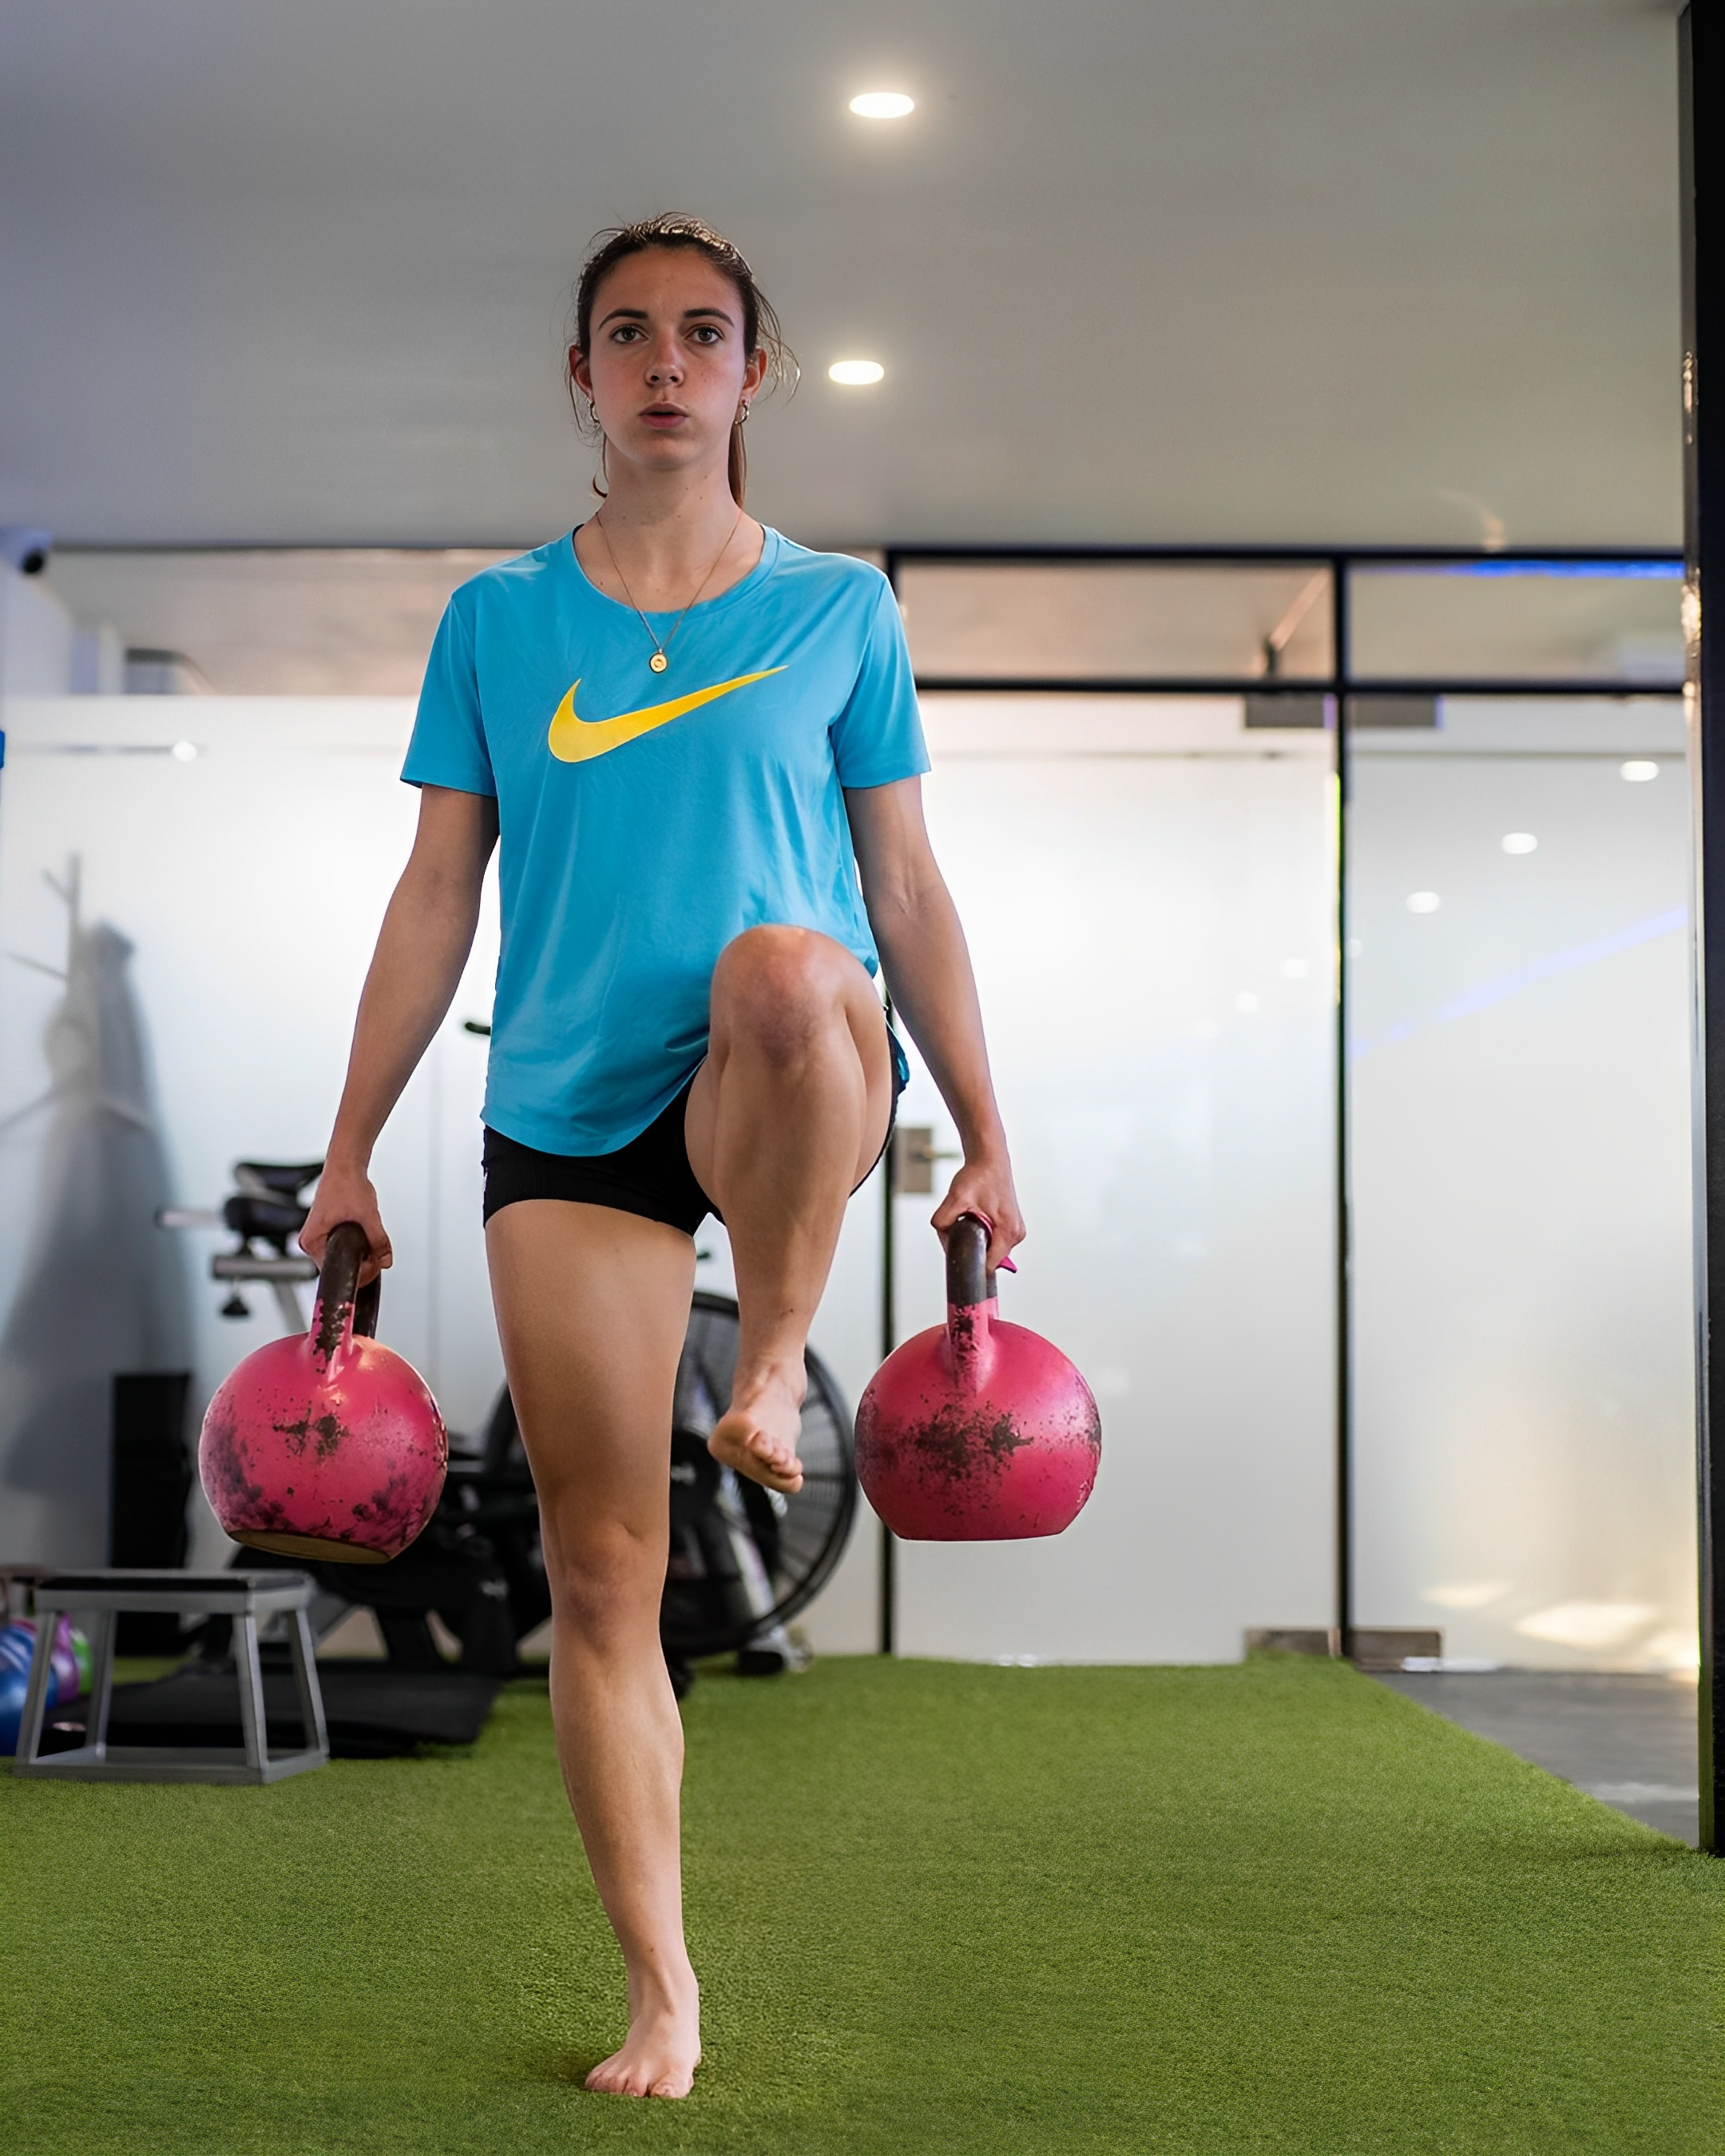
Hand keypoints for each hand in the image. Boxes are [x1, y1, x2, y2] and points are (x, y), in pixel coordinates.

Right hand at [298, 1159, 391, 1284]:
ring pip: (343, 1257)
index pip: (336, 1270)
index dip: (359, 1269)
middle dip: (361, 1260)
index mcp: (312, 1241)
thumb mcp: (368, 1216)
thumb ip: (379, 1241)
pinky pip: (342, 1248)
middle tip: (375, 1246)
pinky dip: (356, 1243)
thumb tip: (386, 1260)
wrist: (345, 1165)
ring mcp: (317, 1237)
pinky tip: (361, 1229)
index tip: (374, 1261)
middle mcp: (310, 1242)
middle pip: (340, 1265)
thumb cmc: (347, 1184)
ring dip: (359, 1251)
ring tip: (365, 1230)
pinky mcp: (325, 1232)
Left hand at [931, 1154, 1024, 1274]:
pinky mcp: (1011, 1226)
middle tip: (961, 1227)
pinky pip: (994, 1240)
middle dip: (972, 1248)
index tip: (959, 1256)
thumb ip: (942, 1222)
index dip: (971, 1263)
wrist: (990, 1159)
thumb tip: (943, 1240)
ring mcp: (1016, 1231)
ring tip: (971, 1218)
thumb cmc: (979, 1175)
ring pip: (991, 1249)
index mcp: (1008, 1231)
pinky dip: (983, 1234)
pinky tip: (977, 1217)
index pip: (990, 1265)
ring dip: (977, 1240)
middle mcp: (1016, 1234)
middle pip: (990, 1258)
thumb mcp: (955, 1198)